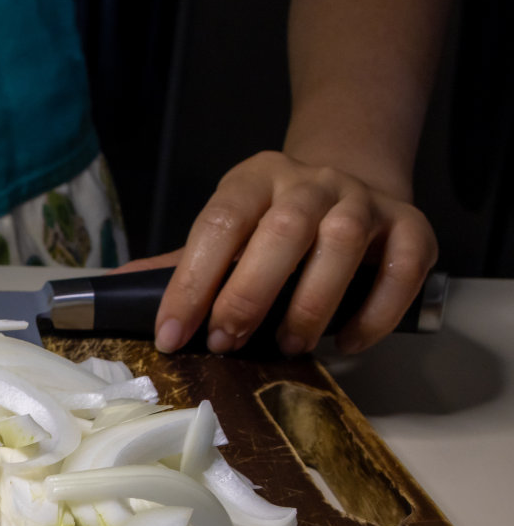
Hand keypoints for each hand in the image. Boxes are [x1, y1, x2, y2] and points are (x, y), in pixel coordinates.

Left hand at [126, 151, 437, 355]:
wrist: (353, 181)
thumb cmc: (273, 224)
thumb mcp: (225, 230)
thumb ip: (180, 263)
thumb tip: (113, 292)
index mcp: (253, 180)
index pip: (217, 225)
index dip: (190, 284)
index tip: (171, 336)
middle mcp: (310, 182)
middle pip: (283, 229)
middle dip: (249, 293)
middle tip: (227, 341)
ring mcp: (364, 201)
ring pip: (343, 242)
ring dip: (312, 302)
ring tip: (289, 345)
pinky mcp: (412, 227)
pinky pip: (403, 267)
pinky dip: (376, 310)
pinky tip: (347, 343)